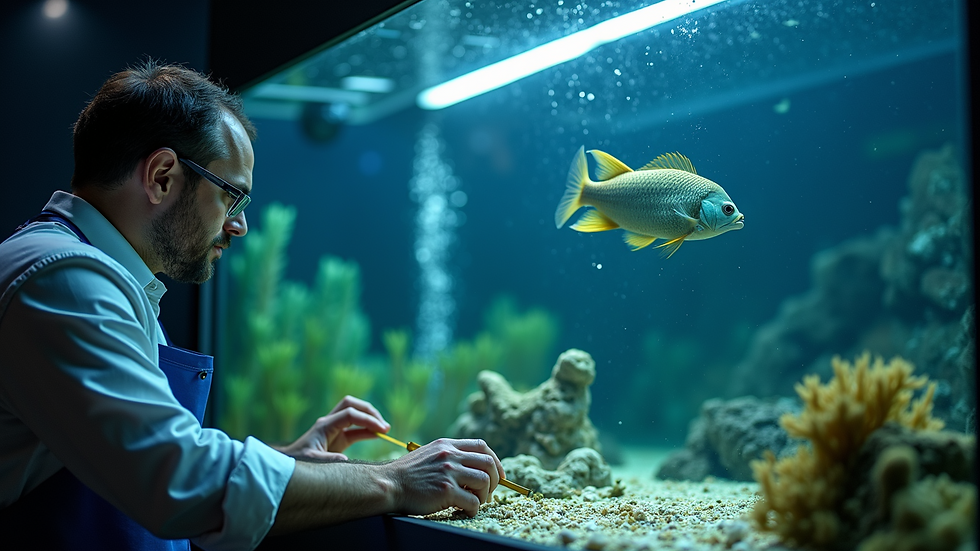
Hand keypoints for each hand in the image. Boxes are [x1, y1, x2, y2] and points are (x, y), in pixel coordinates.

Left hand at [275, 395, 389, 461]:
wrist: (288, 466)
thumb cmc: (297, 462)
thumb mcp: (311, 462)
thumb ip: (328, 460)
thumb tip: (345, 460)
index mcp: (324, 426)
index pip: (350, 414)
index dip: (367, 419)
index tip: (381, 430)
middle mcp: (330, 423)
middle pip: (353, 405)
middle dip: (370, 411)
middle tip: (384, 425)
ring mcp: (335, 429)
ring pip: (356, 414)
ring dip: (370, 419)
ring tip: (385, 429)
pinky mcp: (338, 438)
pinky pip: (356, 430)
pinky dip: (368, 430)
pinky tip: (378, 435)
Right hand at [386, 438, 504, 517]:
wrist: (388, 484)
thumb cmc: (407, 475)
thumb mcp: (429, 454)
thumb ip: (448, 455)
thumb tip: (471, 467)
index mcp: (447, 445)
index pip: (481, 446)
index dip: (495, 461)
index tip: (498, 474)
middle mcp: (450, 455)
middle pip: (488, 463)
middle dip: (494, 479)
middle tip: (489, 492)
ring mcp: (448, 472)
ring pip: (484, 481)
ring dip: (485, 495)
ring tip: (476, 502)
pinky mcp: (446, 490)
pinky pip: (473, 500)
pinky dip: (474, 508)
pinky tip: (466, 511)